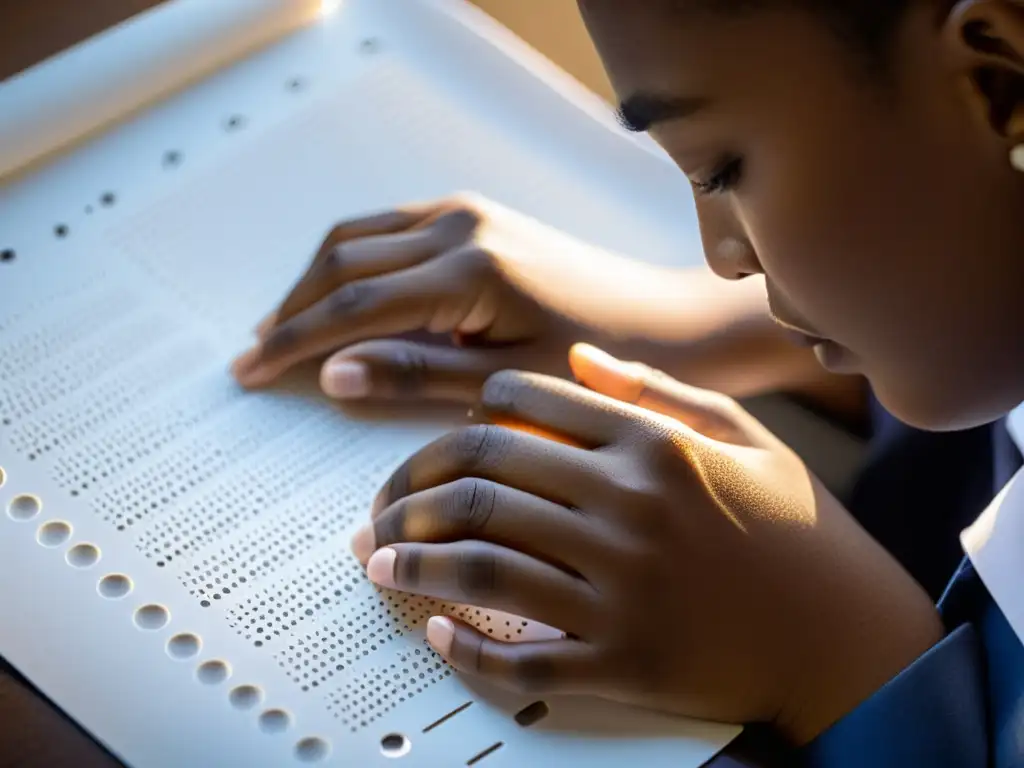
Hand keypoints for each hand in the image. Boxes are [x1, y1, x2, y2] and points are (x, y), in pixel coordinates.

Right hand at [231, 193, 854, 411]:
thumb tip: (335, 372)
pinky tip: (343, 294)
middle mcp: (460, 227)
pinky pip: (390, 229)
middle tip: (256, 353)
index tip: (252, 370)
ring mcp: (468, 214)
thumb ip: (417, 375)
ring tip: (286, 326)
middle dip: (294, 306)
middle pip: (343, 259)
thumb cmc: (602, 363)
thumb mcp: (507, 381)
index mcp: (468, 271)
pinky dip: (353, 260)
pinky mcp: (478, 217)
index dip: (294, 340)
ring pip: (360, 236)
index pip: (352, 305)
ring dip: (317, 279)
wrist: (667, 327)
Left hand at [350, 345, 941, 743]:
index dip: (464, 411)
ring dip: (414, 559)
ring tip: (376, 558)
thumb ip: (657, 391)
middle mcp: (629, 511)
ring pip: (482, 563)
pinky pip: (522, 657)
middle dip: (411, 485)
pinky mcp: (623, 663)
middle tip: (380, 502)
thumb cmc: (798, 532)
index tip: (444, 430)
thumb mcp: (742, 437)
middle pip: (483, 478)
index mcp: (653, 447)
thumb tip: (578, 356)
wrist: (850, 636)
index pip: (523, 404)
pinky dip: (467, 646)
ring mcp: (623, 591)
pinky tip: (435, 630)